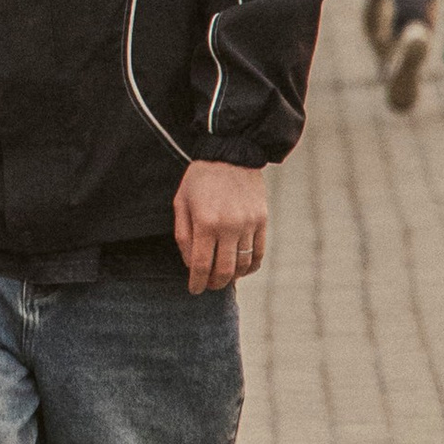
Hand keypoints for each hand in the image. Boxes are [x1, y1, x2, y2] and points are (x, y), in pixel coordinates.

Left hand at [175, 159, 267, 296]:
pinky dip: (250, 267)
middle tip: (208, 286)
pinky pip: (259, 253)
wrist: (231, 153)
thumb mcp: (181, 202)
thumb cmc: (200, 179)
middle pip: (224, 271)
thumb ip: (184, 236)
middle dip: (214, 284)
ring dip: (232, 277)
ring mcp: (249, 224)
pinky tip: (241, 269)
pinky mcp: (262, 221)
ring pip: (243, 265)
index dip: (197, 282)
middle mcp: (229, 226)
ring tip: (223, 277)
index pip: (201, 265)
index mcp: (206, 222)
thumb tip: (191, 265)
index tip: (194, 290)